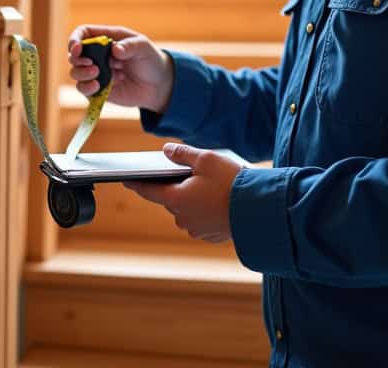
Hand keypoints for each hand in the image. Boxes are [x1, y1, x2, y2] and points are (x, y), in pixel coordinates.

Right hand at [66, 24, 172, 110]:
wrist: (159, 85)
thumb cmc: (150, 60)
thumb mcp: (144, 48)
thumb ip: (130, 46)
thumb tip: (115, 49)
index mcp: (106, 38)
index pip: (82, 33)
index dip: (75, 39)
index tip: (76, 48)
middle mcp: (98, 55)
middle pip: (74, 54)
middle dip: (77, 59)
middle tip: (91, 64)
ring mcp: (97, 73)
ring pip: (75, 72)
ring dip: (80, 73)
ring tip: (96, 74)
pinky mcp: (99, 89)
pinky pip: (84, 89)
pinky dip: (86, 88)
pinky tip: (97, 87)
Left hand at [124, 143, 242, 242]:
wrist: (261, 210)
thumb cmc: (232, 183)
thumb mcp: (206, 159)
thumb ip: (183, 154)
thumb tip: (167, 151)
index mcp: (175, 199)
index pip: (148, 190)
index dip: (137, 183)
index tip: (126, 179)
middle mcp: (182, 218)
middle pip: (171, 199)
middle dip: (177, 186)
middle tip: (190, 173)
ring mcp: (196, 229)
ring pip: (187, 210)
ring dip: (193, 199)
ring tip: (211, 186)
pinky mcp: (211, 236)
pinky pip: (202, 220)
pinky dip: (206, 210)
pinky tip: (219, 200)